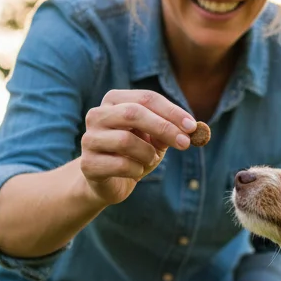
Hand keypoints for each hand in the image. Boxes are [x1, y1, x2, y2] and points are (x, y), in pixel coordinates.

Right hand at [80, 89, 196, 204]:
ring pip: (126, 141)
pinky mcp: (88, 164)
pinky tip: (135, 172)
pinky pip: (120, 165)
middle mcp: (97, 115)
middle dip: (164, 128)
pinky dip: (137, 170)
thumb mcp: (155, 139)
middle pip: (133, 113)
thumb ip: (169, 130)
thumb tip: (191, 128)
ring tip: (150, 160)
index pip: (146, 98)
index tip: (193, 126)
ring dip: (148, 154)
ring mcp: (89, 139)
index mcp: (114, 100)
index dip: (172, 112)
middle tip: (185, 143)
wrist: (109, 182)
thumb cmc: (135, 154)